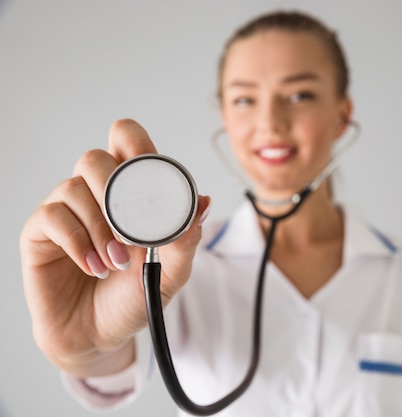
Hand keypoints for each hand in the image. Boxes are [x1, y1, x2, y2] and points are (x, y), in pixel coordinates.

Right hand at [20, 119, 209, 376]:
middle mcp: (96, 195)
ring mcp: (66, 211)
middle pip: (95, 158)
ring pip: (74, 187)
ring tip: (116, 263)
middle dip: (116, 194)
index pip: (128, 142)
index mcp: (131, 193)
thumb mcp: (171, 272)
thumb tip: (203, 202)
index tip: (152, 180)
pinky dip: (78, 242)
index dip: (138, 146)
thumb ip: (186, 239)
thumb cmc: (134, 297)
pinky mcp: (40, 233)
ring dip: (100, 228)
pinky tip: (94, 266)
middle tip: (133, 234)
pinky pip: (52, 216)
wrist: (101, 335)